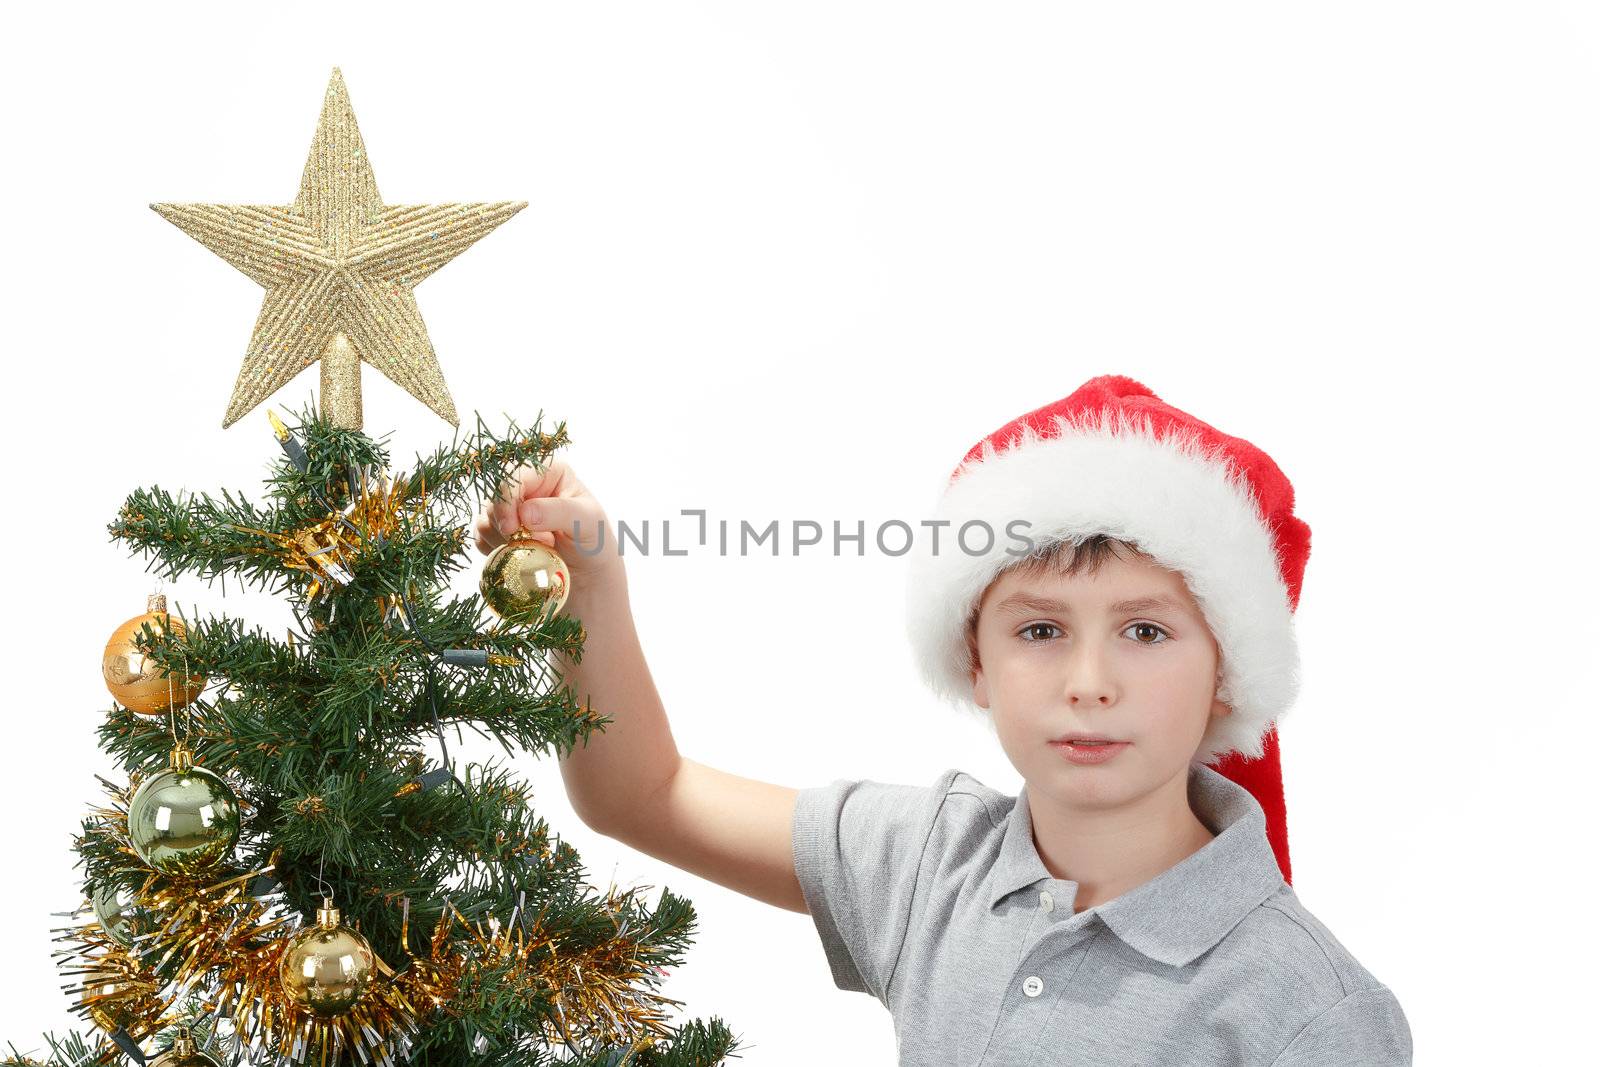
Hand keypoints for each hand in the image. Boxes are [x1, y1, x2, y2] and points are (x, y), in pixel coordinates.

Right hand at [473, 460, 620, 587]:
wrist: (588, 574)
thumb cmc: (594, 541)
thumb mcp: (587, 522)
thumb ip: (558, 512)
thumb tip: (525, 512)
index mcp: (548, 473)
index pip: (514, 476)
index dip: (507, 500)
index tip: (513, 528)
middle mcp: (526, 487)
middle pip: (494, 498)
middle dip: (507, 524)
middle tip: (532, 543)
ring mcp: (511, 510)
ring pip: (486, 519)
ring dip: (505, 541)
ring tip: (537, 550)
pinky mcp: (499, 532)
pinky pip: (482, 539)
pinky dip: (497, 551)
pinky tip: (521, 557)